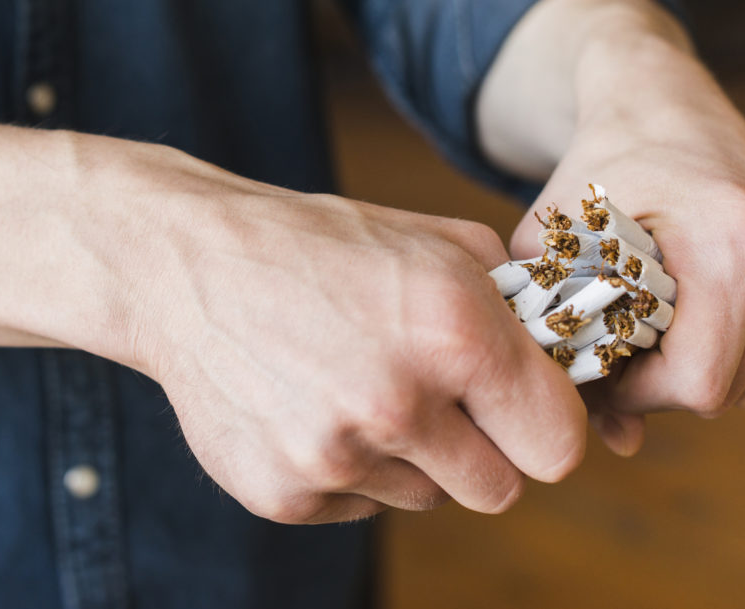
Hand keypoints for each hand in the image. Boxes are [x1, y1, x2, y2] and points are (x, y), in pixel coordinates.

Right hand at [0, 123, 588, 523]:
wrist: (184, 266)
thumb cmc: (316, 244)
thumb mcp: (429, 239)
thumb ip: (512, 302)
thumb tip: (560, 357)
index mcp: (454, 333)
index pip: (560, 448)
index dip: (546, 426)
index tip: (521, 409)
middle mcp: (398, 405)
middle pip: (498, 489)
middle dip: (481, 448)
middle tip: (437, 398)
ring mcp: (335, 457)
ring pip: (425, 498)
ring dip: (410, 456)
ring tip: (358, 385)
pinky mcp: (285, 493)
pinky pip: (358, 505)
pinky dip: (348, 468)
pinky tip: (311, 404)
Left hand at [510, 29, 744, 454]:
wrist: (658, 101)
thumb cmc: (597, 170)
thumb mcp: (554, 244)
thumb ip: (565, 339)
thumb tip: (620, 446)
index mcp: (740, 236)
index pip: (698, 381)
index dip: (634, 394)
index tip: (593, 366)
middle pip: (727, 388)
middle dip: (657, 386)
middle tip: (610, 347)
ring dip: (689, 371)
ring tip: (641, 323)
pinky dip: (722, 351)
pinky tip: (681, 313)